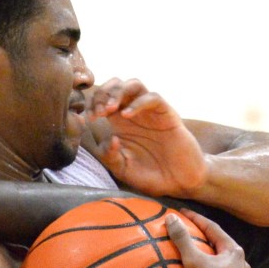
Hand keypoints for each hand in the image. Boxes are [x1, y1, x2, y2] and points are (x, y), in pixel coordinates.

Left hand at [89, 78, 208, 196]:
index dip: (93, 103)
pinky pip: (153, 98)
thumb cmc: (151, 175)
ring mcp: (151, 112)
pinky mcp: (167, 115)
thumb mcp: (122, 169)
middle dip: (103, 93)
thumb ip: (109, 156)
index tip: (89, 118)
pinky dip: (138, 102)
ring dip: (118, 92)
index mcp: (120, 122)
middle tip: (98, 112)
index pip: (102, 99)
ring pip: (134, 84)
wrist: (179, 182)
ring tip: (110, 109)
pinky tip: (127, 116)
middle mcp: (134, 113)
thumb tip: (110, 138)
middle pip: (116, 85)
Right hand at [164, 209, 252, 267]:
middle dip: (211, 245)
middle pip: (225, 251)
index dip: (198, 220)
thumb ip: (183, 239)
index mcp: (234, 253)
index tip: (184, 213)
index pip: (214, 230)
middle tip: (197, 240)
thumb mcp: (193, 261)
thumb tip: (172, 218)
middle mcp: (245, 267)